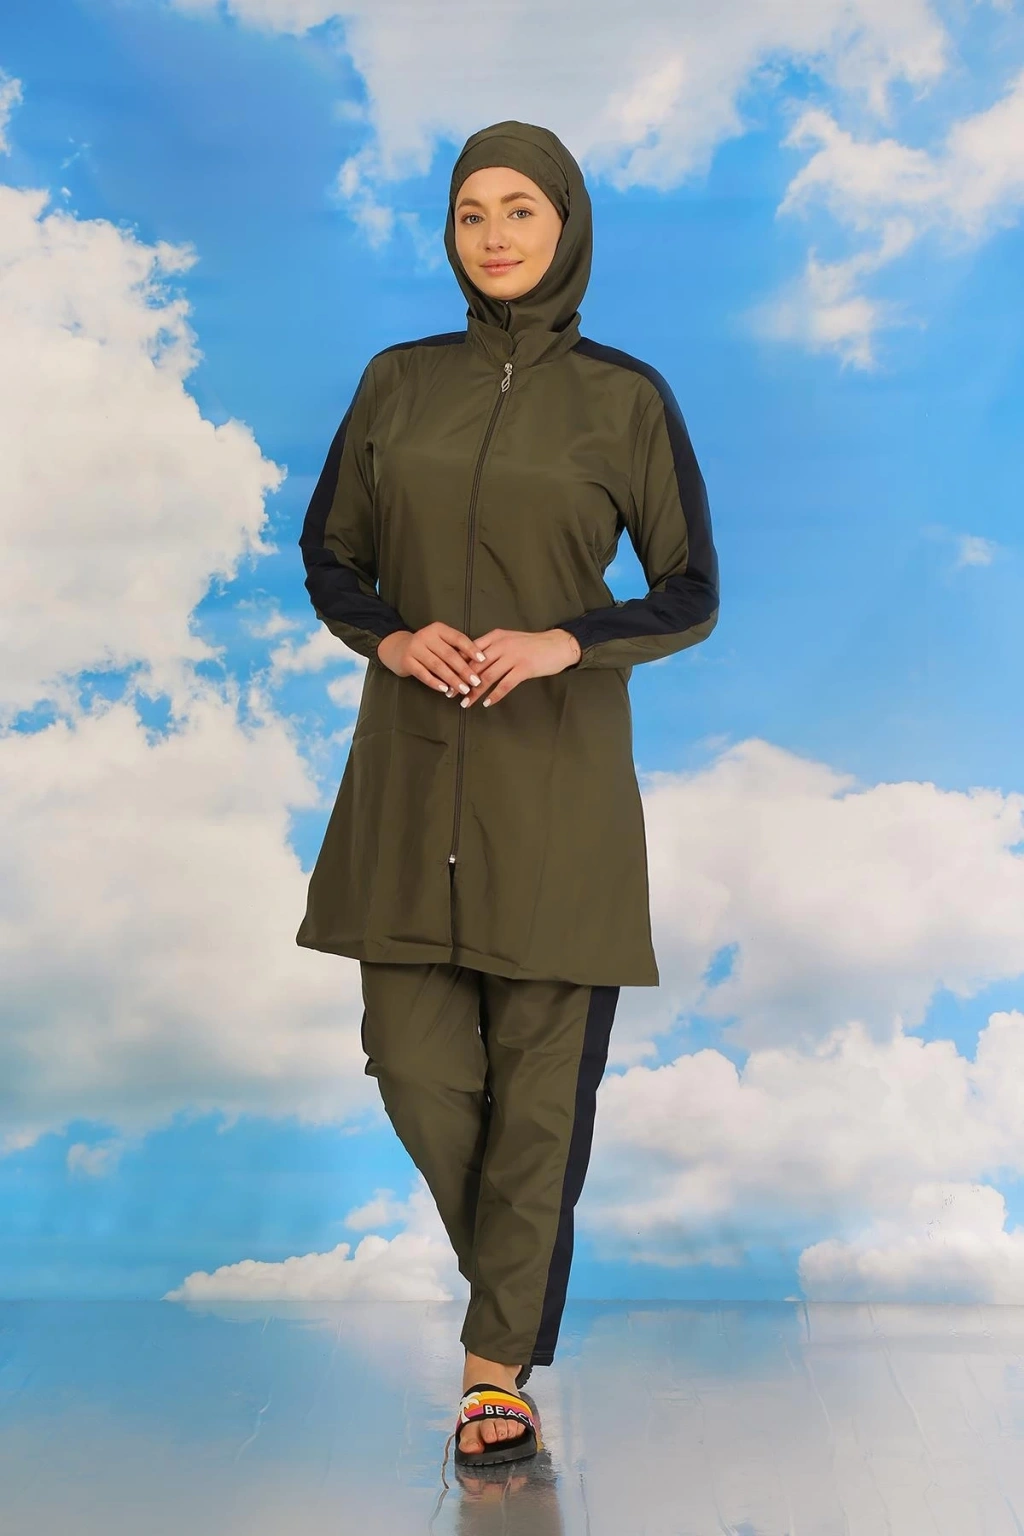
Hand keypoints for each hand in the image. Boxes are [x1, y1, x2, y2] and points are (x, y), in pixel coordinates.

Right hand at [376, 623, 487, 695]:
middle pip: (449, 654)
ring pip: (437, 666)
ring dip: (452, 679)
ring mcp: (415, 648)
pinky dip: (435, 683)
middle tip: (476, 681)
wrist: (397, 648)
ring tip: (464, 689)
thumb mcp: (439, 641)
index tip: (483, 660)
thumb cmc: (425, 647)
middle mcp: (426, 636)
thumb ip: (454, 649)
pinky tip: (445, 690)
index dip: (471, 649)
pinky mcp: (407, 661)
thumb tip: (476, 665)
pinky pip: (423, 674)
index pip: (458, 638)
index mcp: (438, 629)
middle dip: (464, 669)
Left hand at [458, 628, 581, 708]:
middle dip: (460, 681)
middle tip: (450, 694)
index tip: (446, 677)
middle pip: (475, 666)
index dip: (456, 665)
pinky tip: (487, 703)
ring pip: (487, 677)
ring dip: (474, 692)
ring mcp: (513, 657)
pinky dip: (495, 695)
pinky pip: (505, 684)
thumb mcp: (509, 639)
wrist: (557, 644)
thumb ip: (492, 648)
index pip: (470, 651)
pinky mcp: (524, 668)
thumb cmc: (532, 645)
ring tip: (465, 703)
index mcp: (495, 637)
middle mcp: (501, 645)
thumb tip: (472, 662)